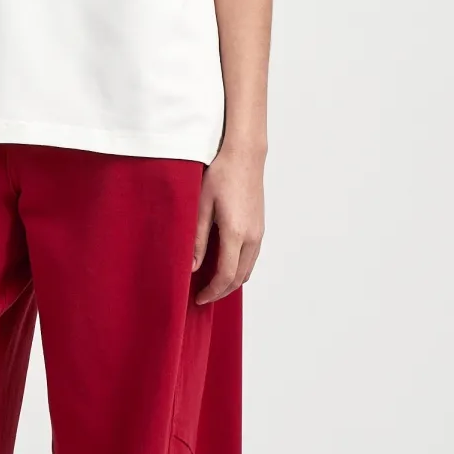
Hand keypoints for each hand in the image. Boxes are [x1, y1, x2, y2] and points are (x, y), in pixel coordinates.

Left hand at [192, 142, 264, 302]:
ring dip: (231, 281)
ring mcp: (259, 232)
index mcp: (236, 233)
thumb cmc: (221, 174)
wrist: (245, 155)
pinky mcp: (260, 226)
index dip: (212, 292)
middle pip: (240, 278)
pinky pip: (251, 257)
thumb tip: (192, 266)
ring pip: (248, 269)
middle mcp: (252, 237)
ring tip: (211, 282)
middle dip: (221, 291)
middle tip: (203, 295)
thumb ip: (197, 239)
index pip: (226, 276)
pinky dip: (239, 268)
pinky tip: (224, 263)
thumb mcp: (201, 206)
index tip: (198, 298)